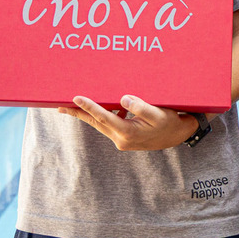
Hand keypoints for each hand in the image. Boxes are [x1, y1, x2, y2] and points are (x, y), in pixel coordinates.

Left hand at [61, 95, 199, 150]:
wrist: (178, 135)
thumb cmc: (169, 122)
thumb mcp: (158, 113)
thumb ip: (140, 106)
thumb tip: (123, 99)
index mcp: (128, 132)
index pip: (103, 117)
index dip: (89, 106)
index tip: (75, 97)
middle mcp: (121, 139)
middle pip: (95, 123)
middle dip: (78, 114)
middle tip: (60, 107)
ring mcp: (122, 141)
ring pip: (100, 125)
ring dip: (88, 115)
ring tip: (74, 106)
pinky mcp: (124, 139)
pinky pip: (109, 125)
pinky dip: (101, 117)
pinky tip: (100, 107)